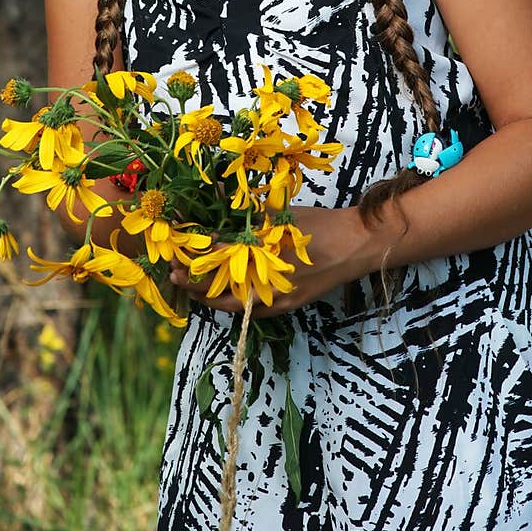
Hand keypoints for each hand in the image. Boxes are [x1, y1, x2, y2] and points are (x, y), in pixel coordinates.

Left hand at [168, 204, 383, 319]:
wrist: (356, 244)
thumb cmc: (318, 228)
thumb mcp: (276, 222)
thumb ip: (242, 229)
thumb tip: (210, 225)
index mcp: (263, 272)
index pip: (217, 276)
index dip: (193, 270)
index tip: (175, 262)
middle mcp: (268, 294)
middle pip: (220, 298)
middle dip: (196, 286)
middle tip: (175, 273)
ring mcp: (278, 302)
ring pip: (234, 306)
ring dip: (212, 294)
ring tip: (192, 281)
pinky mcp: (287, 303)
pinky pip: (252, 307)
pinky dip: (234, 298)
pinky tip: (223, 288)